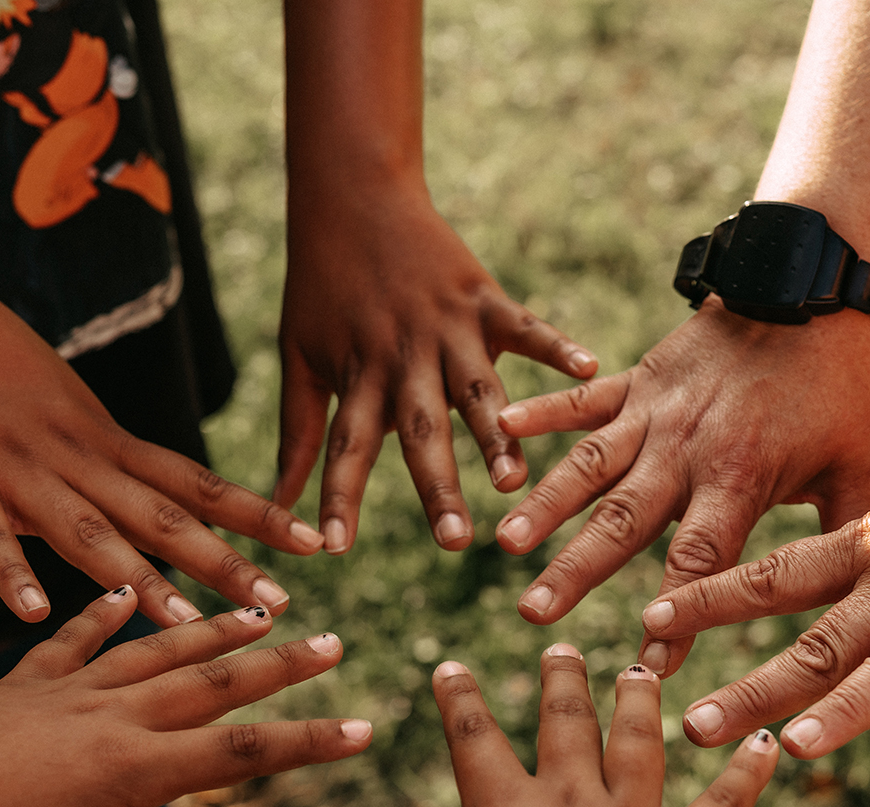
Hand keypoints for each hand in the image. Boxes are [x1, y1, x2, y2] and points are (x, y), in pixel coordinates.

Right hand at [0, 299, 324, 626]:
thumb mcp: (70, 414)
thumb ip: (109, 471)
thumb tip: (159, 523)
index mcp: (107, 443)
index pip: (199, 485)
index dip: (258, 515)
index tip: (314, 544)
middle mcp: (75, 459)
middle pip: (161, 517)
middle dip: (222, 563)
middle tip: (278, 603)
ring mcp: (17, 473)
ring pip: (85, 531)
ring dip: (135, 578)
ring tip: (183, 619)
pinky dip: (7, 572)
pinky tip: (30, 612)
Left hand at [0, 589, 371, 806]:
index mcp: (129, 766)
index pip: (240, 749)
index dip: (308, 740)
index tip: (364, 727)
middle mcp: (111, 715)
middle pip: (213, 681)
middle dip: (280, 666)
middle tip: (334, 642)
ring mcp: (68, 690)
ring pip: (159, 649)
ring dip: (216, 628)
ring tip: (265, 608)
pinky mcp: (25, 681)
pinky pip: (77, 638)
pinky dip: (108, 613)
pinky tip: (128, 594)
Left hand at [276, 186, 595, 553]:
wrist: (352, 195)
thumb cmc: (321, 286)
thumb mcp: (298, 356)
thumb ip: (297, 432)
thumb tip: (277, 503)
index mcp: (357, 374)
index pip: (344, 445)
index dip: (337, 496)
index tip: (333, 548)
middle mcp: (403, 355)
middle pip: (419, 429)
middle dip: (436, 486)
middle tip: (453, 542)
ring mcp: (447, 326)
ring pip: (475, 388)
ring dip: (496, 436)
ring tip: (514, 482)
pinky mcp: (483, 298)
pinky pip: (525, 327)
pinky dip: (558, 347)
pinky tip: (591, 370)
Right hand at [294, 646, 777, 806]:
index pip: (473, 739)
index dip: (460, 700)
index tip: (451, 665)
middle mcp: (568, 802)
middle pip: (566, 727)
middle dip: (563, 684)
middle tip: (564, 648)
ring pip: (641, 747)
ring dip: (643, 706)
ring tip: (645, 669)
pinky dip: (747, 775)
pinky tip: (768, 742)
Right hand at [493, 301, 869, 681]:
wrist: (808, 294)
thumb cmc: (840, 389)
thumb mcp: (859, 468)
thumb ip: (845, 536)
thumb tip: (854, 607)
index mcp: (740, 479)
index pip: (702, 561)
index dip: (677, 615)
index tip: (649, 666)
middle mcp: (685, 451)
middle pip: (623, 522)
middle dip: (575, 571)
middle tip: (534, 613)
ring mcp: (654, 413)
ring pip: (589, 466)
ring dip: (545, 504)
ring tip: (502, 543)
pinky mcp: (638, 379)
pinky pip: (583, 398)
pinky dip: (541, 409)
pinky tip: (500, 425)